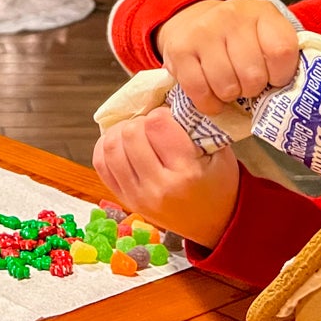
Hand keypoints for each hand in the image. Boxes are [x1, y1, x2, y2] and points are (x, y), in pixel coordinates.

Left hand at [92, 107, 240, 247]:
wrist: (214, 223)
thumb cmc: (219, 183)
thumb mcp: (219, 151)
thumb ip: (194, 125)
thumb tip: (164, 97)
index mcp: (186, 172)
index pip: (157, 124)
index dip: (162, 113)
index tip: (169, 117)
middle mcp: (159, 187)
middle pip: (130, 133)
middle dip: (140, 121)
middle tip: (153, 126)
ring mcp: (138, 196)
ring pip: (110, 148)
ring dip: (121, 132)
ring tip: (138, 133)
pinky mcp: (126, 200)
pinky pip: (101, 165)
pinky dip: (107, 147)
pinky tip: (122, 144)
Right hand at [155, 0, 298, 115]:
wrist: (191, 18)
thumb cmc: (238, 36)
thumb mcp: (265, 32)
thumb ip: (280, 55)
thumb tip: (292, 94)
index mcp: (261, 12)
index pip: (282, 51)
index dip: (281, 75)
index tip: (274, 77)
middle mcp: (231, 16)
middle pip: (253, 75)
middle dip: (253, 88)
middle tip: (248, 83)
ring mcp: (203, 32)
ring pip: (227, 87)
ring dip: (230, 95)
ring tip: (230, 85)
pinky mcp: (180, 50)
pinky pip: (200, 91)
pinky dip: (209, 103)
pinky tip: (213, 96)